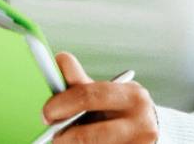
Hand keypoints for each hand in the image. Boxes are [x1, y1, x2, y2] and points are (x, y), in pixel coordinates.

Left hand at [41, 52, 158, 143]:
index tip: (45, 113)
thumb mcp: (105, 93)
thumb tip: (60, 58)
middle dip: (65, 137)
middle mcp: (142, 123)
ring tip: (66, 142)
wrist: (148, 131)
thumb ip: (81, 82)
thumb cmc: (120, 110)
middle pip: (89, 135)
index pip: (89, 96)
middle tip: (52, 136)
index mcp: (133, 97)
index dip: (62, 104)